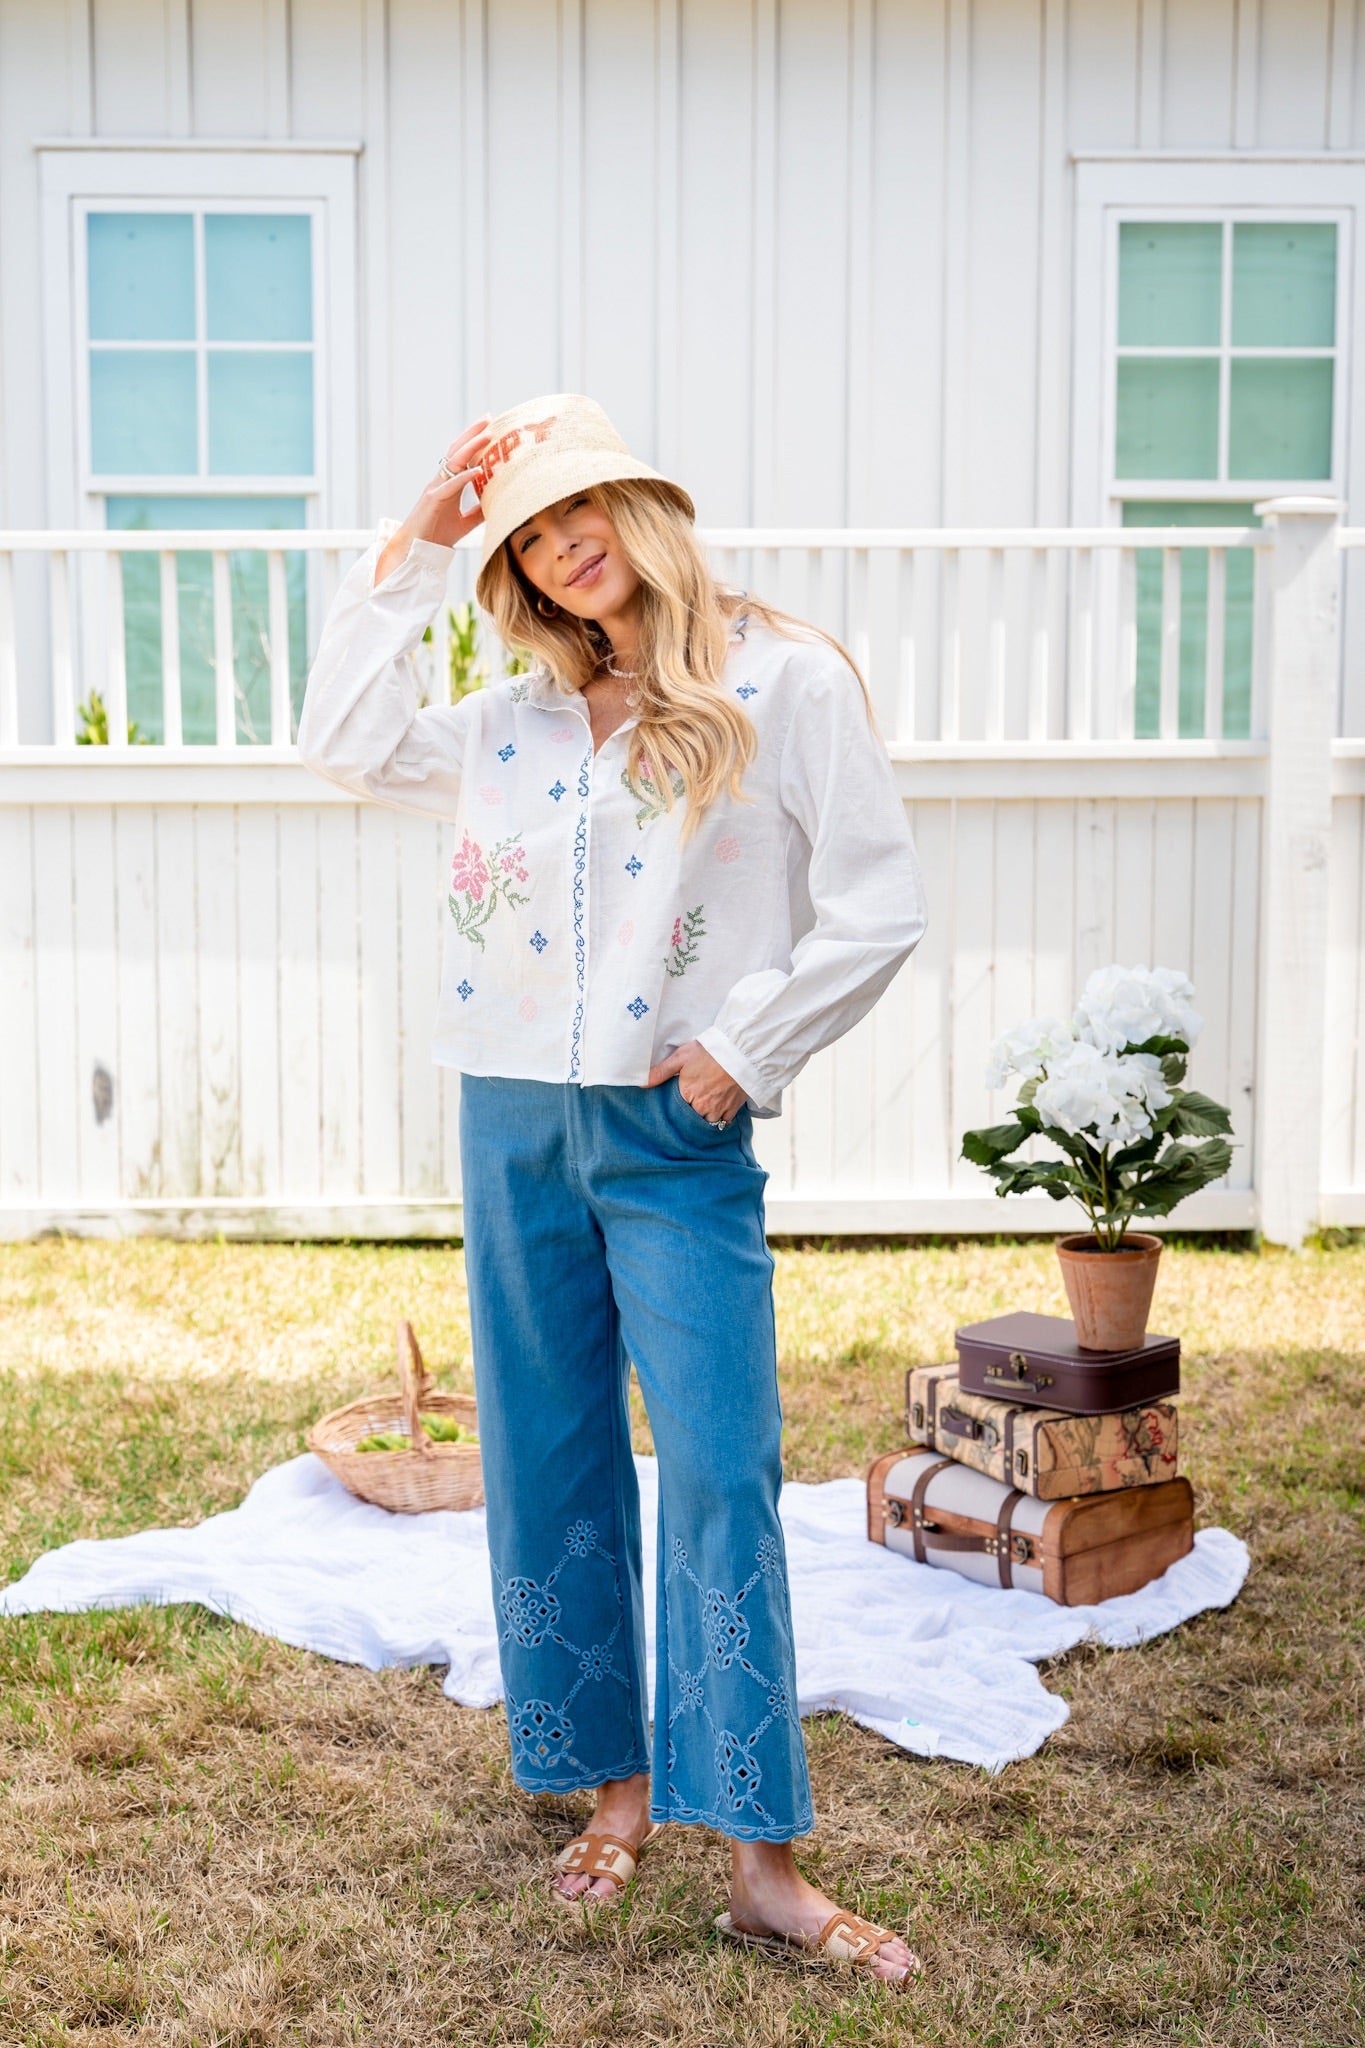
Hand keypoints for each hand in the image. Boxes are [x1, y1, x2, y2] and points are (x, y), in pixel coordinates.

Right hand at [376, 416, 494, 583]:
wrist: (417, 550)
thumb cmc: (438, 534)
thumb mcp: (465, 522)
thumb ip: (479, 512)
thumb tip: (498, 505)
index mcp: (448, 484)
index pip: (463, 457)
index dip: (475, 442)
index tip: (491, 428)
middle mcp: (441, 481)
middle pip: (458, 450)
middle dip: (473, 433)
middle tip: (489, 417)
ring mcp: (435, 488)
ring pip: (454, 461)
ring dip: (471, 447)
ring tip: (487, 434)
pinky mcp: (433, 500)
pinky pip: (450, 485)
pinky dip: (465, 477)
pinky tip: (478, 471)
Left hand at [645, 1040, 746, 1124]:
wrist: (740, 1050)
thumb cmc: (709, 1051)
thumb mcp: (681, 1056)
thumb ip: (661, 1072)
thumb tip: (640, 1084)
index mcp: (687, 1094)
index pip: (675, 1111)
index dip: (674, 1109)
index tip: (673, 1107)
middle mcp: (702, 1106)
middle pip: (691, 1119)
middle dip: (689, 1115)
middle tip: (688, 1108)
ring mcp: (719, 1109)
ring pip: (706, 1123)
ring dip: (703, 1119)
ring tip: (701, 1111)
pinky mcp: (733, 1109)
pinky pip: (723, 1123)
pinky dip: (719, 1120)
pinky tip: (716, 1112)